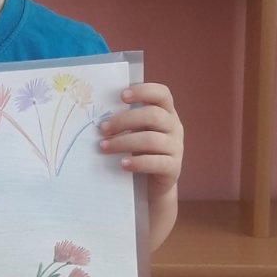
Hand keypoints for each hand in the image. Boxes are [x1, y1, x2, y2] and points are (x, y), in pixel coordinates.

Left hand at [98, 82, 183, 197]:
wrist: (152, 185)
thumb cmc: (140, 152)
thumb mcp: (136, 132)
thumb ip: (127, 121)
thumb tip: (100, 115)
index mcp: (166, 113)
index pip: (162, 94)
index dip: (143, 91)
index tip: (121, 96)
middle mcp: (174, 127)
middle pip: (153, 115)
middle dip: (124, 120)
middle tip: (102, 129)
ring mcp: (176, 147)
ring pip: (151, 139)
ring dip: (123, 142)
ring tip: (104, 147)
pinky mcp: (173, 168)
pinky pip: (156, 163)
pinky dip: (137, 162)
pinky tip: (122, 164)